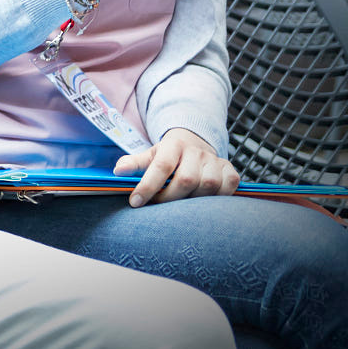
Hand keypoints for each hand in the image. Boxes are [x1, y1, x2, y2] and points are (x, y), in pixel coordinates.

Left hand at [115, 129, 238, 206]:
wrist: (195, 142)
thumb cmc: (169, 154)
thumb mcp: (151, 154)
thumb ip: (135, 162)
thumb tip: (118, 171)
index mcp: (173, 145)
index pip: (161, 166)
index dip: (148, 186)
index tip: (135, 203)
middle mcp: (196, 152)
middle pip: (186, 179)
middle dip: (169, 198)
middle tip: (158, 206)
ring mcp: (215, 160)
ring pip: (208, 186)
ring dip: (192, 201)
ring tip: (180, 205)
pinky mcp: (230, 170)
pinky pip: (228, 188)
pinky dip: (217, 198)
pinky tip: (204, 203)